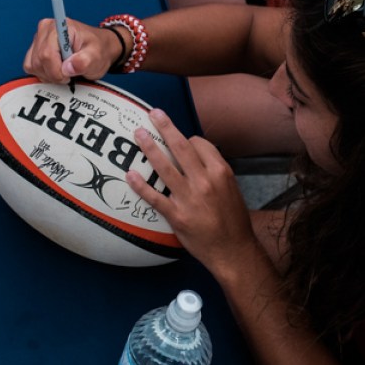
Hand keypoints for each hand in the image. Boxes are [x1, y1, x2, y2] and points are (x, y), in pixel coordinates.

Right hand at [22, 17, 121, 82]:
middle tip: (69, 73)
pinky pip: (31, 67)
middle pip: (39, 62)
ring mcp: (38, 39)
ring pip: (33, 66)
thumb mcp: (96, 55)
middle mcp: (45, 30)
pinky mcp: (34, 49)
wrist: (97, 48)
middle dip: (54, 74)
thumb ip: (84, 61)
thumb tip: (68, 68)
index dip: (56, 70)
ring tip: (64, 70)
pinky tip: (56, 69)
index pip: (47, 54)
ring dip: (48, 74)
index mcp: (59, 26)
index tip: (69, 74)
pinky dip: (43, 73)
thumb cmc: (97, 48)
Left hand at [126, 108, 260, 278]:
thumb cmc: (233, 219)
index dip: (187, 139)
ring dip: (149, 147)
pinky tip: (131, 175)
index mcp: (221, 172)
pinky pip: (155, 197)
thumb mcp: (231, 188)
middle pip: (181, 147)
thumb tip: (196, 154)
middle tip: (152, 114)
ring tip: (138, 134)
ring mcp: (190, 198)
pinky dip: (141, 185)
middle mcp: (205, 181)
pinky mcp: (177, 216)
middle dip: (165, 127)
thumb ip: (214, 170)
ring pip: (164, 167)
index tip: (179, 139)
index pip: (199, 143)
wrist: (234, 250)